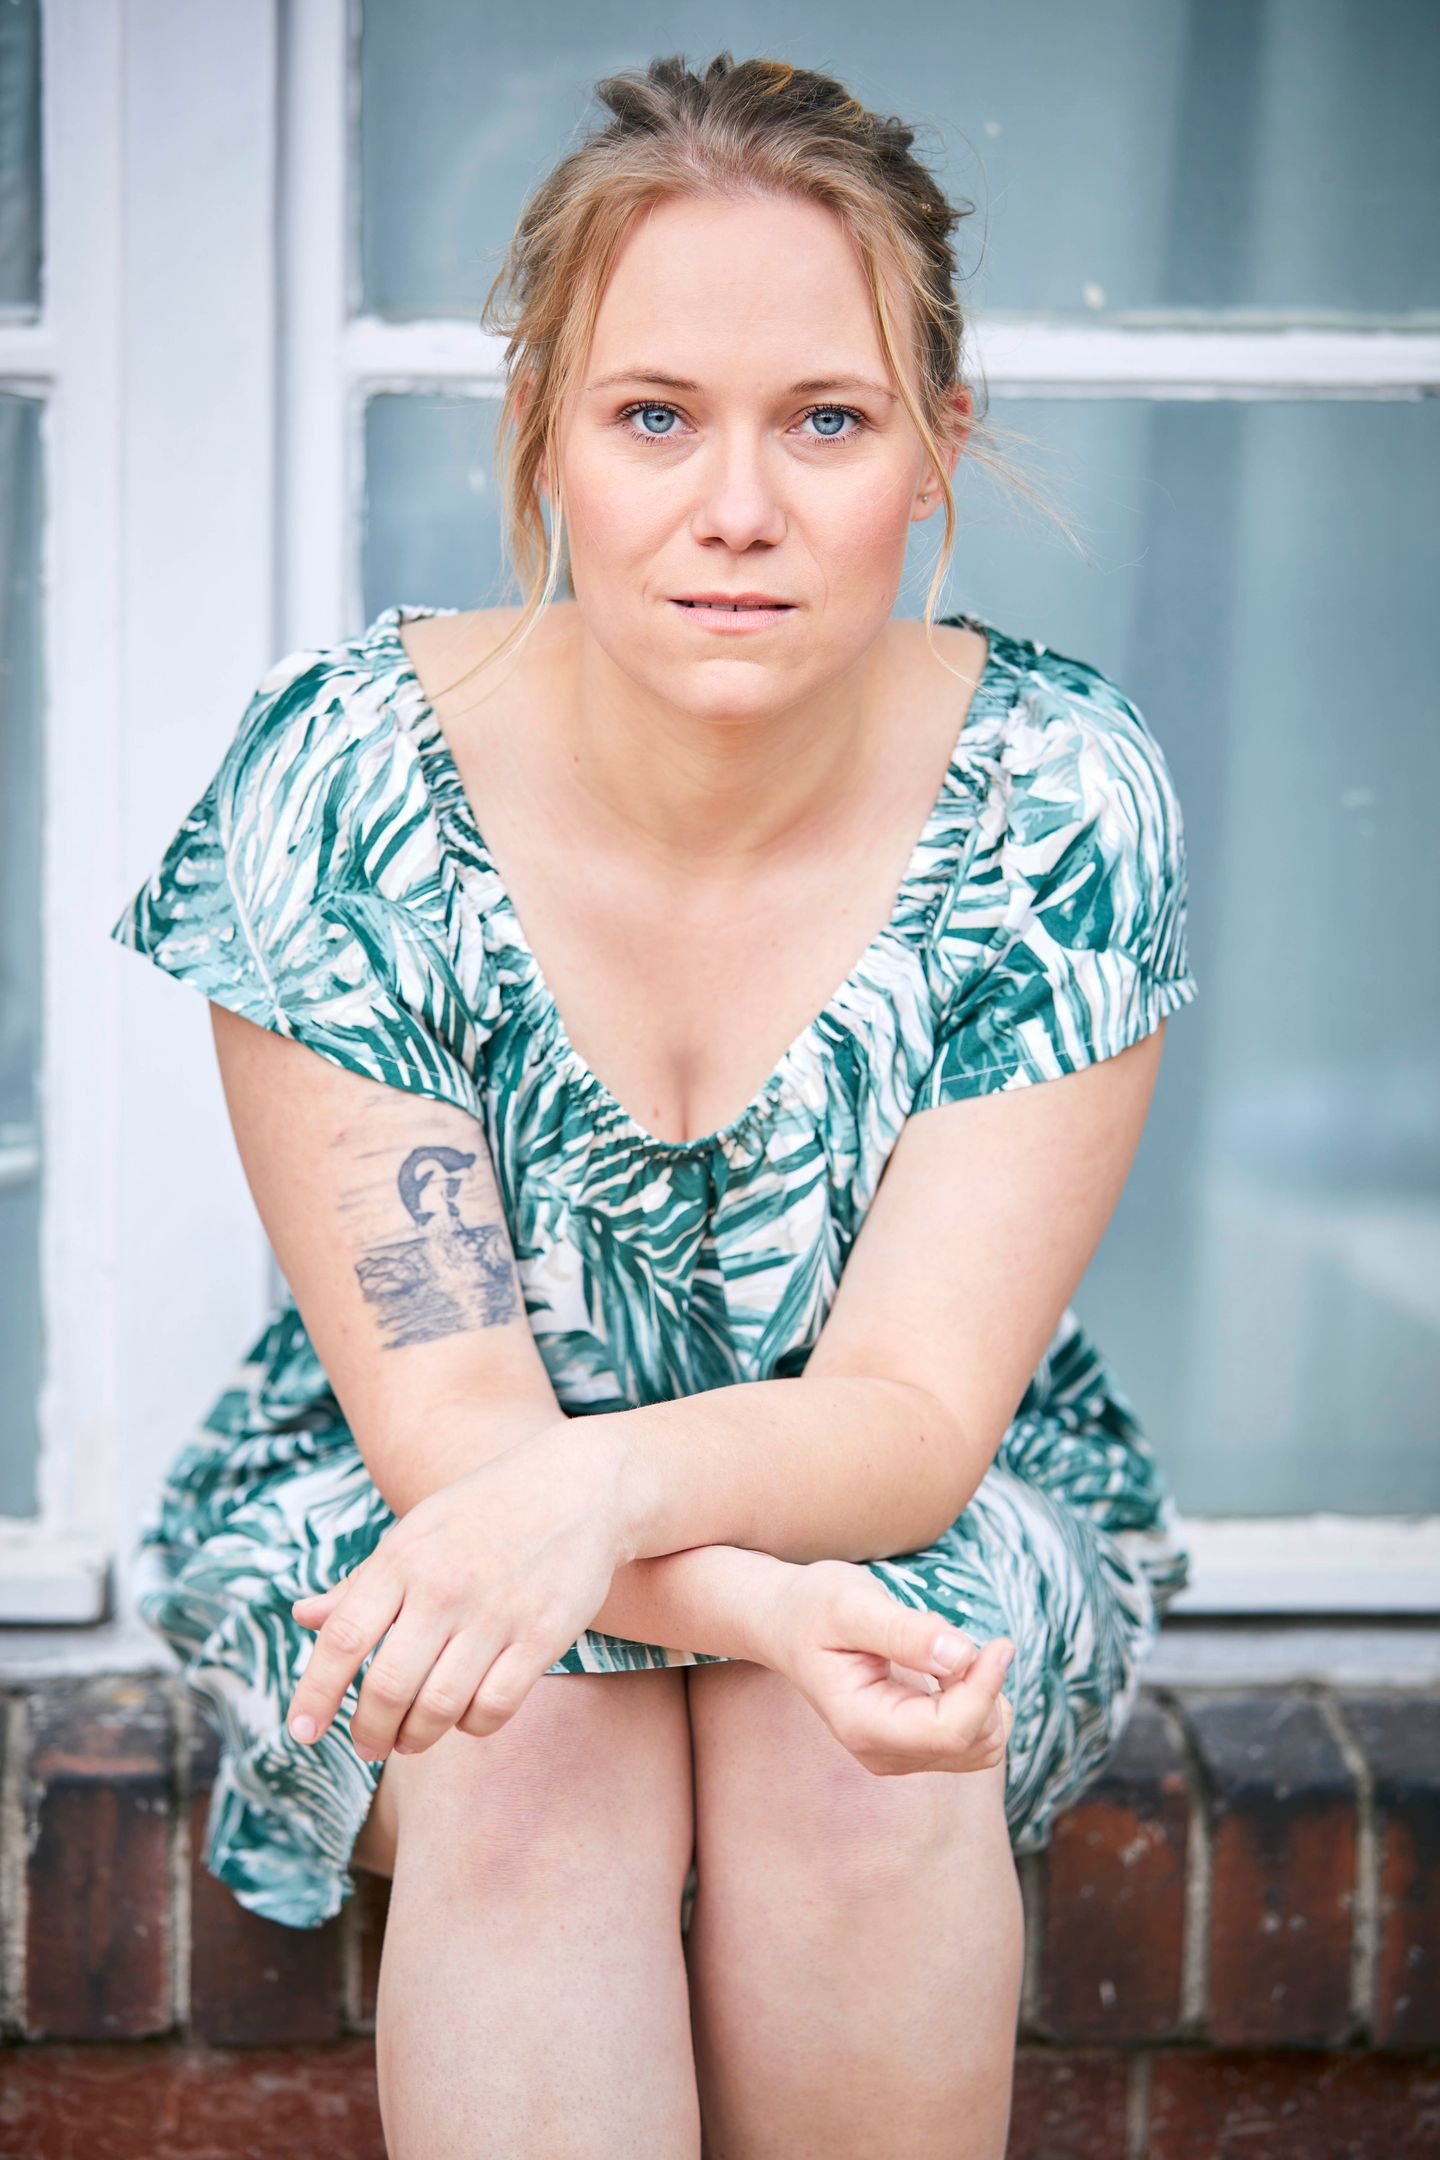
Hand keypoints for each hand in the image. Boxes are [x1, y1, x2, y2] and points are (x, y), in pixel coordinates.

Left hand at [284, 1423, 627, 1758]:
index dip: (315, 1694)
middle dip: (368, 1732)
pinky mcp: (541, 1636)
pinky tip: (465, 1717)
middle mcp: (444, 1587)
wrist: (579, 1485)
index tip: (301, 1731)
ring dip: (415, 1739)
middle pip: (387, 1688)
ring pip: (438, 1708)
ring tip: (409, 1740)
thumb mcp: (416, 1532)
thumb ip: (362, 1582)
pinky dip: (471, 1726)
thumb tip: (302, 1617)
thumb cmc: (485, 1511)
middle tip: (368, 1745)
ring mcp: (495, 1613)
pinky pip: (493, 1708)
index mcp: (403, 1559)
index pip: (342, 1639)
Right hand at [760, 1558, 1015, 1776]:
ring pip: (982, 1746)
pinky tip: (951, 1670)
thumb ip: (904, 1631)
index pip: (949, 1732)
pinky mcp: (914, 1746)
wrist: (788, 1623)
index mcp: (862, 1724)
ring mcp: (899, 1755)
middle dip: (985, 1689)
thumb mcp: (851, 1603)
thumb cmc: (814, 1606)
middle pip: (972, 1742)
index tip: (999, 1643)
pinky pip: (974, 1739)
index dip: (984, 1689)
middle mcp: (882, 1753)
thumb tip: (962, 1655)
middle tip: (957, 1636)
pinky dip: (980, 1702)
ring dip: (985, 1697)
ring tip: (947, 1651)